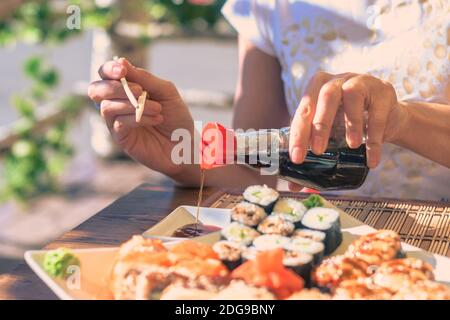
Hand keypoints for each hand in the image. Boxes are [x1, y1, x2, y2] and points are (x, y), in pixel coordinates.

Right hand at [88, 58, 193, 176]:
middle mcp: (117, 104)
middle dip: (114, 87)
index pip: (105, 74)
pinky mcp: (121, 138)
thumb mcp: (166, 92)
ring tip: (157, 108)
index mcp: (126, 89)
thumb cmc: (176, 117)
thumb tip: (121, 61)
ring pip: (106, 107)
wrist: (186, 144)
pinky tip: (156, 119)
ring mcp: (117, 122)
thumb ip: (145, 78)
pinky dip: (138, 118)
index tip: (122, 70)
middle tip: (139, 90)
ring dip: (132, 104)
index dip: (109, 69)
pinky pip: (118, 123)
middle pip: (96, 90)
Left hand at [289, 72, 406, 168]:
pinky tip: (371, 159)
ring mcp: (361, 81)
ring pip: (352, 95)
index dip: (298, 134)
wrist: (386, 116)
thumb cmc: (348, 124)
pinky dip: (374, 138)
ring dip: (351, 123)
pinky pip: (378, 113)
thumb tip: (294, 186)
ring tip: (351, 147)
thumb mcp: (330, 136)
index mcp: (317, 88)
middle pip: (325, 96)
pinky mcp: (383, 90)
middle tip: (318, 151)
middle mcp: (337, 80)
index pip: (304, 109)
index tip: (296, 158)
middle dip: (320, 125)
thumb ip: (312, 156)